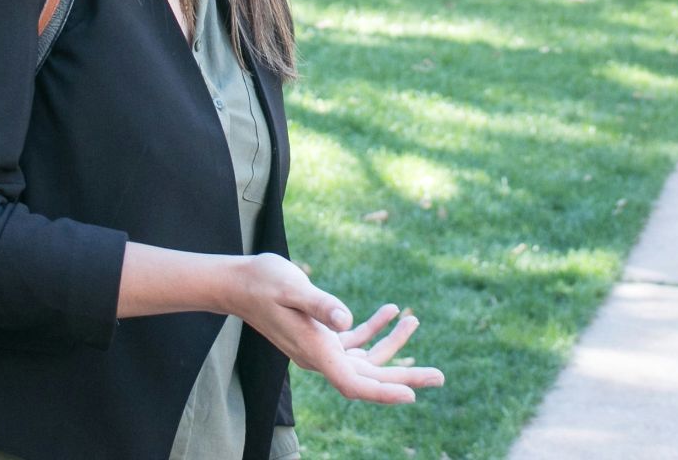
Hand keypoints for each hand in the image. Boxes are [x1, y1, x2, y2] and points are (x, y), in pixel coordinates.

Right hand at [226, 254, 445, 403]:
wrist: (238, 282)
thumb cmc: (264, 282)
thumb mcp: (294, 287)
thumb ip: (320, 304)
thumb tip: (347, 320)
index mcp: (315, 352)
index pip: (355, 384)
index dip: (384, 392)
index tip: (413, 395)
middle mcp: (319, 356)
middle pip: (368, 377)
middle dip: (405, 376)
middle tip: (439, 377)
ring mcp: (320, 348)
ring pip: (364, 358)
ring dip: (392, 345)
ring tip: (414, 321)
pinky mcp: (320, 335)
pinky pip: (353, 342)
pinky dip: (373, 329)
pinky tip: (390, 312)